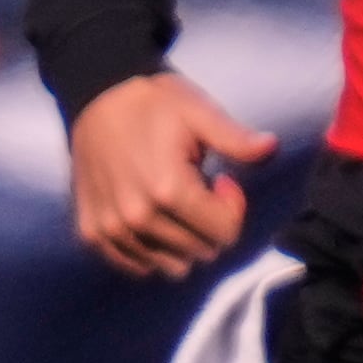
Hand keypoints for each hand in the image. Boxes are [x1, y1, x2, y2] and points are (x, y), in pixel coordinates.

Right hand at [70, 72, 276, 280]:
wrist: (97, 97)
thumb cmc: (155, 103)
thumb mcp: (201, 113)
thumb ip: (236, 139)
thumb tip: (271, 147)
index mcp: (168, 190)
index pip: (225, 233)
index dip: (232, 207)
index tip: (221, 181)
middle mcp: (137, 218)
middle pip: (201, 251)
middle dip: (210, 224)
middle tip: (199, 190)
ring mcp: (111, 229)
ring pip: (171, 265)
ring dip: (183, 240)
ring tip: (174, 202)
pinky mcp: (92, 233)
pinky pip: (135, 265)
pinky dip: (152, 250)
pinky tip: (153, 218)